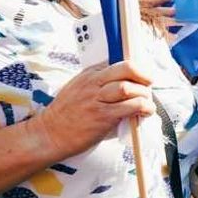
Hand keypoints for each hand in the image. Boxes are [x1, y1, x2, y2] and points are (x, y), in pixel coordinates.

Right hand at [37, 61, 154, 158]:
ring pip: (128, 88)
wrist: (49, 134)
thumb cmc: (67, 114)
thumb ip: (98, 83)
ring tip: (146, 103)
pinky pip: (130, 107)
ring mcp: (97, 100)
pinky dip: (144, 108)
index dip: (136, 68)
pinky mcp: (102, 116)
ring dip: (144, 94)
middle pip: (126, 68)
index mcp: (89, 74)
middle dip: (143, 74)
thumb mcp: (78, 88)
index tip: (143, 77)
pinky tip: (145, 112)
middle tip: (149, 83)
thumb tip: (128, 83)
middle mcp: (93, 83)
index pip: (118, 62)